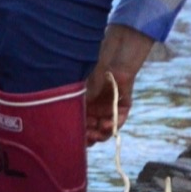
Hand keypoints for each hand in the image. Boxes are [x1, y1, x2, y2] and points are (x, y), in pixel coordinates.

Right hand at [84, 23, 155, 143]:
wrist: (113, 54)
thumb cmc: (91, 67)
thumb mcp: (79, 88)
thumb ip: (76, 104)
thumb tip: (68, 123)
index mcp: (80, 104)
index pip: (77, 124)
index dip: (76, 133)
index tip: (75, 137)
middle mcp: (93, 108)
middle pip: (90, 129)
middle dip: (89, 136)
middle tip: (88, 136)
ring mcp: (108, 107)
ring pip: (104, 128)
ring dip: (101, 132)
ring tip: (99, 130)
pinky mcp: (122, 104)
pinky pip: (119, 119)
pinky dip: (115, 125)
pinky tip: (109, 124)